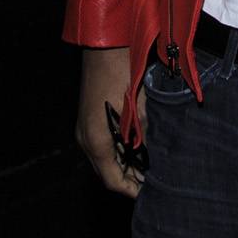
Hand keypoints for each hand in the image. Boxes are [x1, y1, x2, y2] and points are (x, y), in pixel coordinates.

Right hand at [76, 46, 143, 194]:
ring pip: (104, 159)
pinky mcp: (89, 118)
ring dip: (123, 165)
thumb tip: (152, 154)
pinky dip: (118, 151)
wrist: (105, 43)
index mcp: (96, 140)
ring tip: (147, 168)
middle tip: (151, 182)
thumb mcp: (138, 106)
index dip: (130, 190)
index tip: (148, 194)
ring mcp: (85, 128)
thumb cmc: (121, 72)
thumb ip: (143, 133)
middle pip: (106, 172)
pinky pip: (103, 144)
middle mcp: (86, 138)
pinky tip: (136, 148)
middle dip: (128, 180)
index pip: (112, 179)